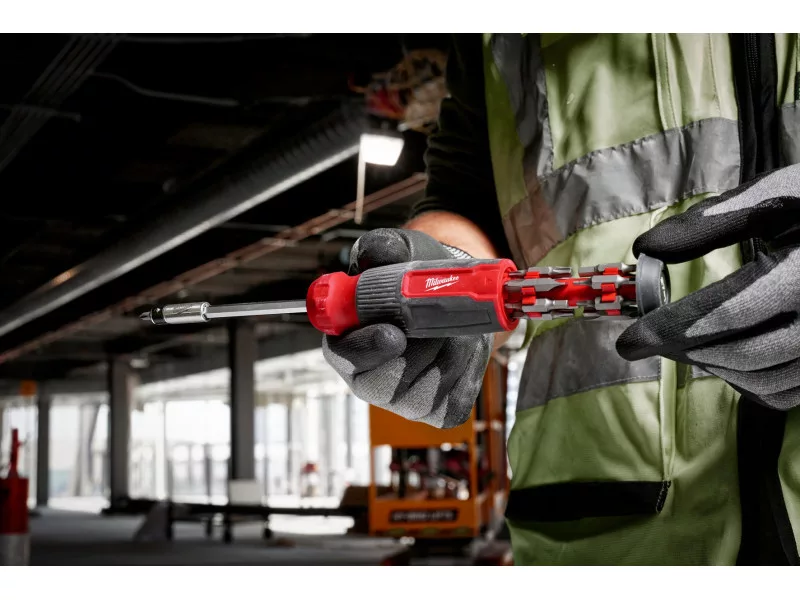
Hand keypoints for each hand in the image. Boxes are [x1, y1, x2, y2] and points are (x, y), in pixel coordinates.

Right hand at [321, 228, 491, 427]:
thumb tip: (373, 253)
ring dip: (448, 351)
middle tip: (439, 323)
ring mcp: (406, 400)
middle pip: (384, 383)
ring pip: (428, 387)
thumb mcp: (402, 251)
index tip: (394, 334)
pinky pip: (455, 395)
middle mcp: (371, 378)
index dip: (364, 349)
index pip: (343, 356)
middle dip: (418, 351)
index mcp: (349, 342)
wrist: (461, 299)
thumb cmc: (422, 279)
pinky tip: (464, 346)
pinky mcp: (441, 410)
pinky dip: (468, 368)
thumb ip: (382, 248)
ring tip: (453, 325)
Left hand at [617, 165, 799, 409]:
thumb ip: (713, 221)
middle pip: (742, 354)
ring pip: (765, 380)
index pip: (727, 314)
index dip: (670, 331)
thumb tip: (647, 249)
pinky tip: (725, 357)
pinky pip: (787, 393)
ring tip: (683, 344)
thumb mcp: (780, 193)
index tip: (629, 340)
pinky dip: (747, 383)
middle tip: (648, 341)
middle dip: (685, 351)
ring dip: (714, 367)